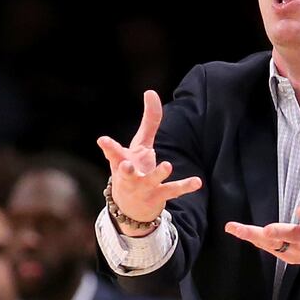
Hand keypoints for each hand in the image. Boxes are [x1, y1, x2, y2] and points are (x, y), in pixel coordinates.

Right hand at [96, 90, 202, 234]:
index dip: (108, 147)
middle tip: (125, 165)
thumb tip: (151, 91)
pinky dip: (185, 186)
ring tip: (167, 165)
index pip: (113, 154)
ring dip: (158, 174)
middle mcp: (130, 176)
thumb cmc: (134, 169)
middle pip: (126, 172)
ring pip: (151, 181)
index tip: (102, 140)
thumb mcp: (139, 145)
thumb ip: (148, 120)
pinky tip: (197, 182)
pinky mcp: (159, 195)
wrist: (131, 208)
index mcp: (122, 162)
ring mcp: (144, 187)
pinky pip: (172, 190)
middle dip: (125, 169)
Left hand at [225, 138, 299, 268]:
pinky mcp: (286, 255)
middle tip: (268, 230)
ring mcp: (298, 249)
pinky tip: (237, 230)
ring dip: (255, 236)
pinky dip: (252, 238)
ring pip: (276, 244)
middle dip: (281, 233)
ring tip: (236, 228)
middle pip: (294, 236)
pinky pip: (268, 247)